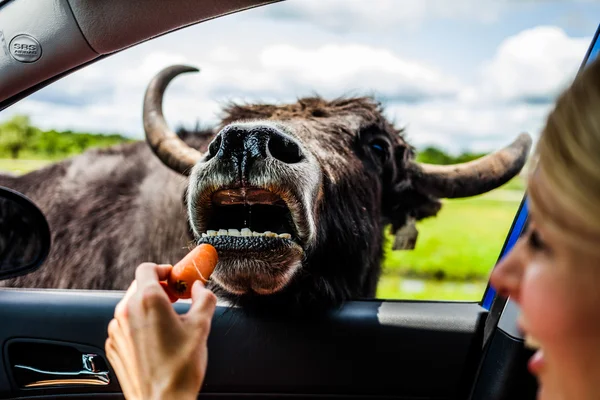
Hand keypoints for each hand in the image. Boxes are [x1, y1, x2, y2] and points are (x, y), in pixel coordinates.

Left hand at [105, 263, 216, 399]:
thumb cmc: (181, 368)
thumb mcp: (202, 326)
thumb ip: (204, 298)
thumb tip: (201, 289)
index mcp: (147, 300)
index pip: (148, 268)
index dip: (164, 269)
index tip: (176, 278)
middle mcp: (126, 312)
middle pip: (140, 285)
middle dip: (159, 287)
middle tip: (177, 298)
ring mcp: (117, 330)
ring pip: (132, 306)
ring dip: (149, 307)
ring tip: (170, 321)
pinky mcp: (114, 346)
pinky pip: (126, 326)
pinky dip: (140, 325)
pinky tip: (158, 339)